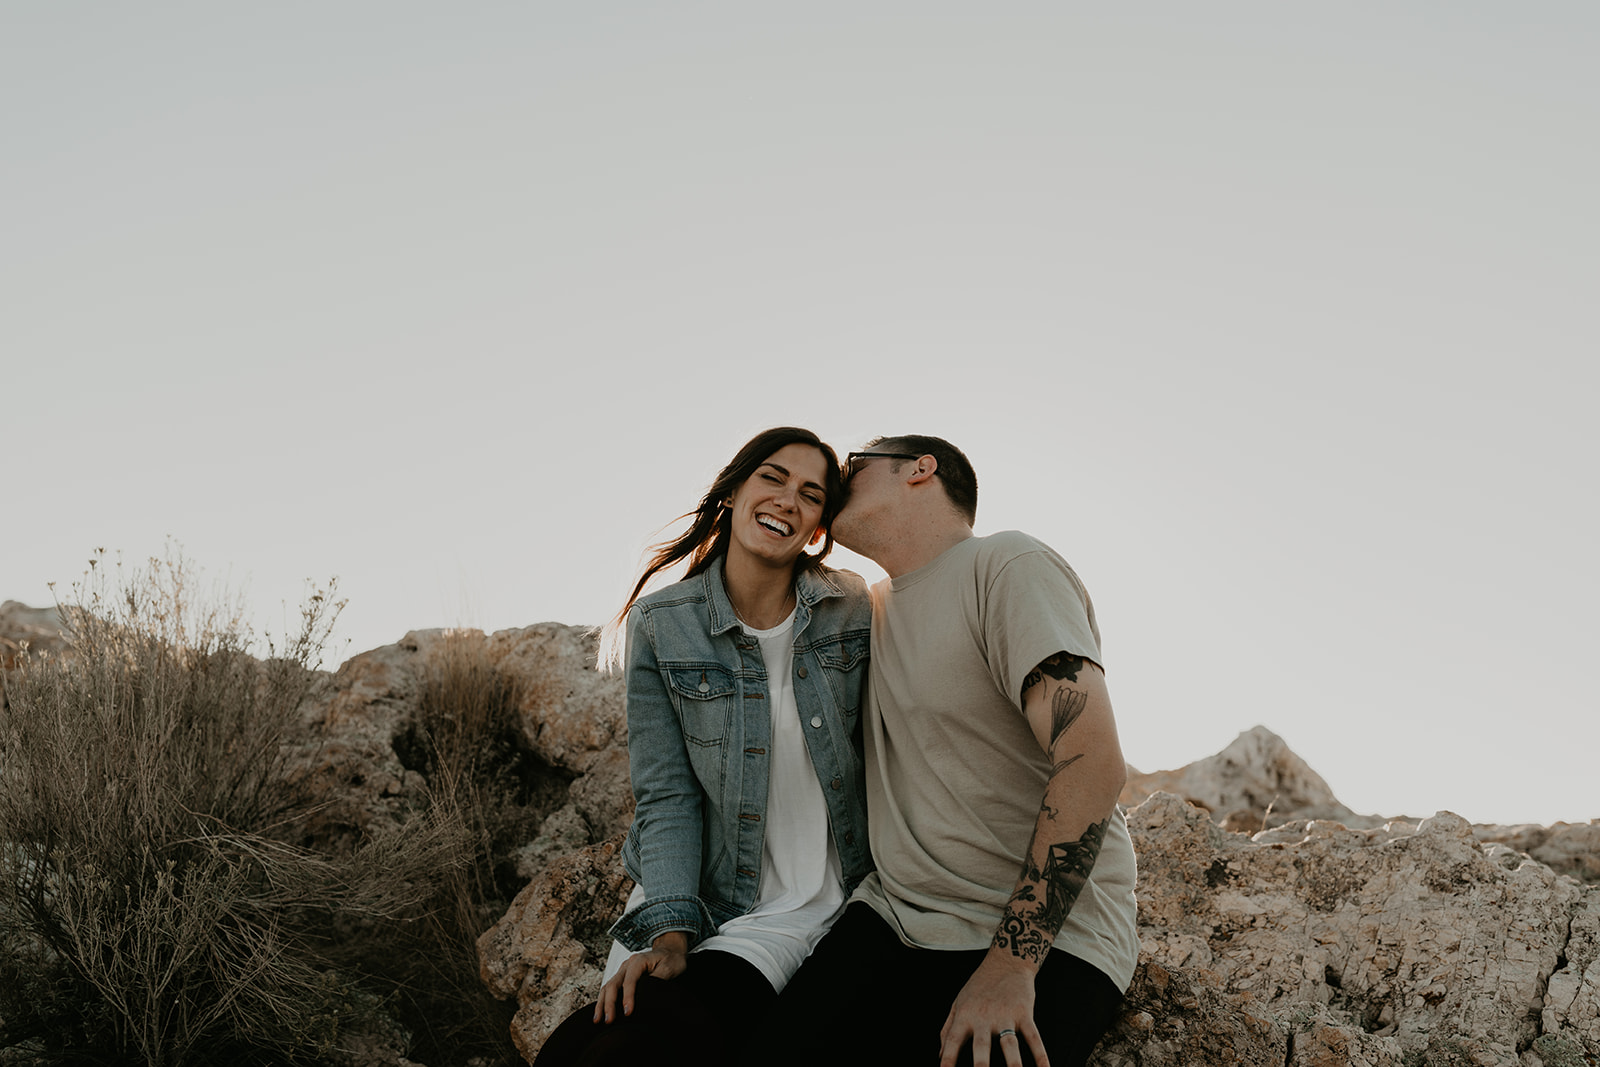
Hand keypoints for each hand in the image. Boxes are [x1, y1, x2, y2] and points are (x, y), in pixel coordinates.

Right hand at [594, 933, 689, 1022]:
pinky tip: (601, 1013)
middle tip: (609, 1020)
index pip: (629, 981)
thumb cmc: (672, 960)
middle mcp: (627, 964)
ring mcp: (623, 970)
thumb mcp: (670, 968)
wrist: (670, 950)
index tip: (628, 1013)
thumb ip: (658, 979)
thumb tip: (647, 995)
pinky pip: (609, 989)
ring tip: (598, 1020)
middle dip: (609, 1003)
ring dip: (602, 1004)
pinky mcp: (622, 977)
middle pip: (613, 984)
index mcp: (638, 961)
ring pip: (607, 987)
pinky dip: (603, 1000)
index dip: (627, 998)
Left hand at [939, 949, 1048, 1066]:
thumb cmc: (979, 985)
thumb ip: (948, 1030)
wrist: (1007, 962)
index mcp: (965, 1015)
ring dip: (1013, 1063)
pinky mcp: (1024, 1013)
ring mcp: (1006, 1015)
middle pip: (981, 1045)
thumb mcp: (958, 1003)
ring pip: (1010, 1044)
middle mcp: (984, 1017)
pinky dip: (1041, 1054)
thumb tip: (939, 1055)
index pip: (953, 1039)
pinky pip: (1034, 1037)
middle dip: (981, 1064)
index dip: (948, 1057)